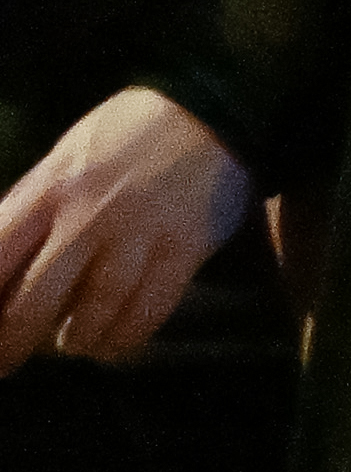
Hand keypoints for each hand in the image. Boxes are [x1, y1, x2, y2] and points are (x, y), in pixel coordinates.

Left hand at [0, 92, 255, 370]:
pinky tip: (116, 340)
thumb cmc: (124, 136)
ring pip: (94, 313)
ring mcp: (137, 234)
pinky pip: (148, 310)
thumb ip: (31, 206)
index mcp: (48, 191)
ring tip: (74, 344)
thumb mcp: (64, 158)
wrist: (209, 109)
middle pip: (36, 301)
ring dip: (77, 340)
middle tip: (8, 363)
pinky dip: (126, 336)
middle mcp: (87, 216)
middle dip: (14, 343)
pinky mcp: (183, 248)